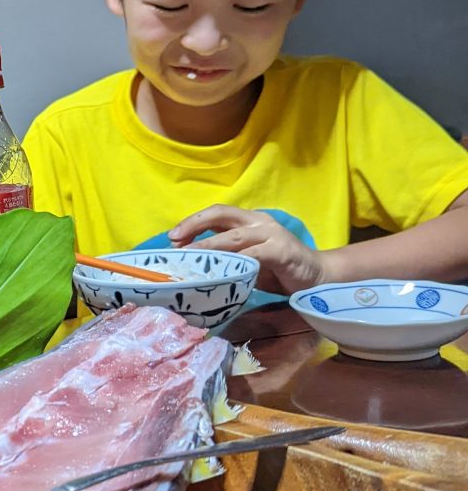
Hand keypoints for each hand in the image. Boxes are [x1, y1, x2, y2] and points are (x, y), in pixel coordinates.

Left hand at [168, 205, 326, 293]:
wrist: (317, 277)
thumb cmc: (278, 270)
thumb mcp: (247, 260)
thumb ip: (226, 256)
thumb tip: (191, 263)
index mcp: (248, 221)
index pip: (216, 213)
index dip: (193, 222)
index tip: (172, 237)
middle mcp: (258, 222)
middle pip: (221, 215)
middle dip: (194, 226)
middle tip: (174, 242)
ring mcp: (272, 234)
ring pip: (233, 236)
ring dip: (208, 246)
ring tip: (188, 257)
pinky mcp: (282, 251)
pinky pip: (254, 255)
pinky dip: (235, 262)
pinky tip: (221, 271)